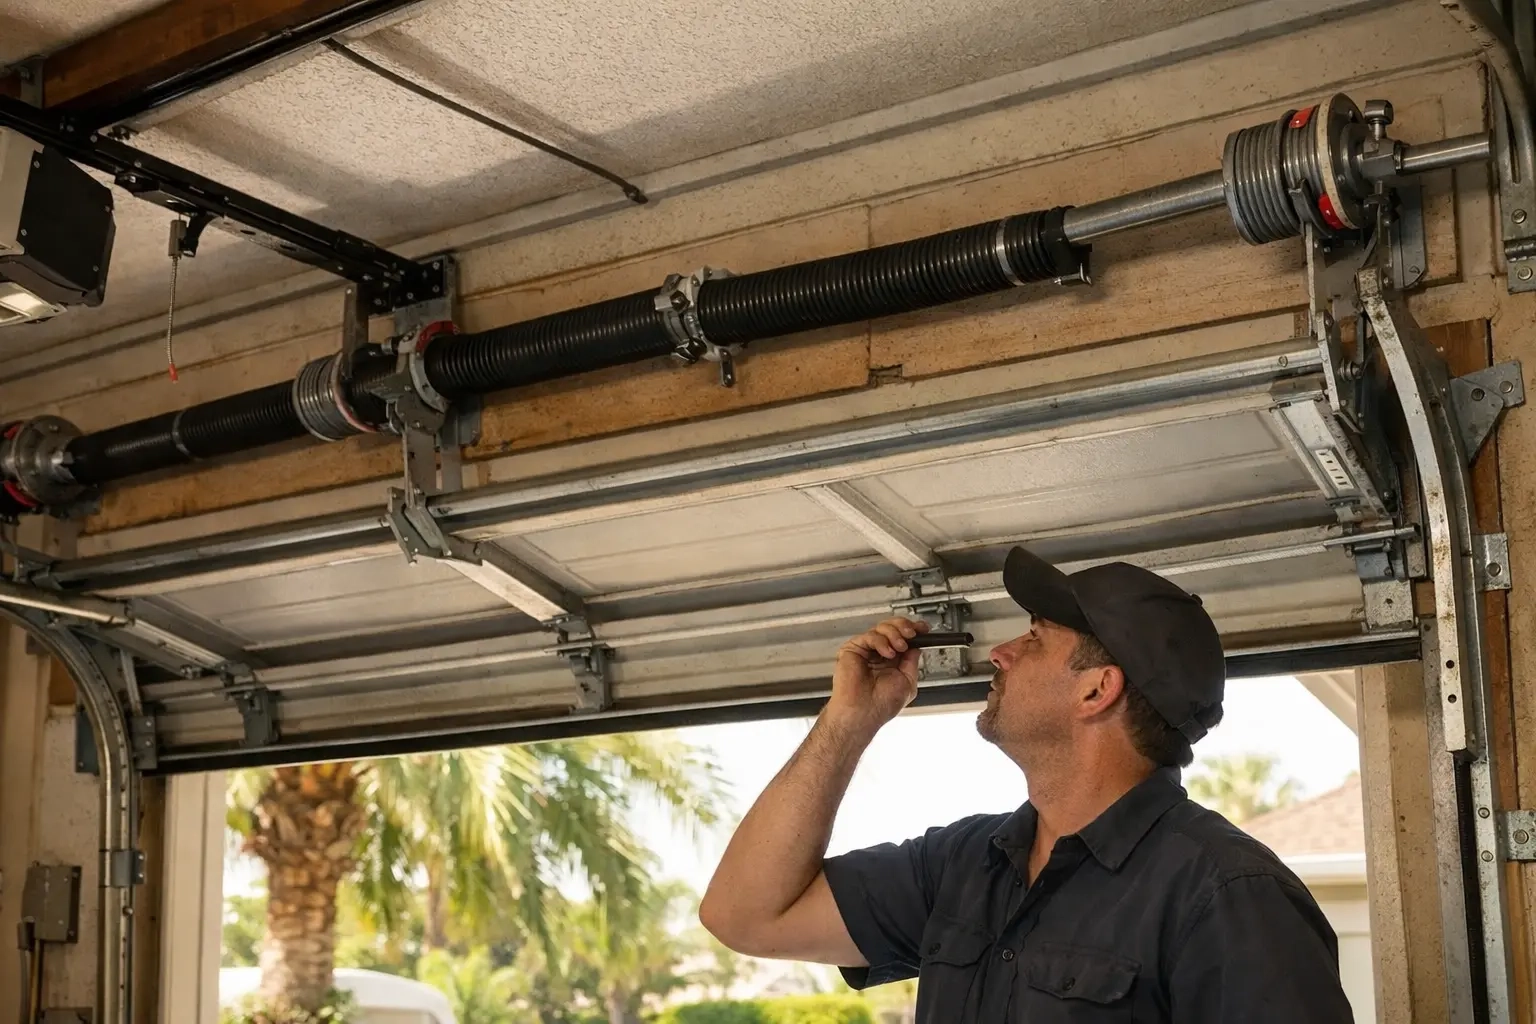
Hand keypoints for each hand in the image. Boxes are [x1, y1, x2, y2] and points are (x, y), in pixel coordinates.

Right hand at [825, 617, 929, 736]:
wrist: (865, 713)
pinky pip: (869, 636)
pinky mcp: (852, 650)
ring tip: (899, 647)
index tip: (923, 628)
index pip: (903, 638)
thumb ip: (912, 662)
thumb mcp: (908, 682)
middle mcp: (879, 654)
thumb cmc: (881, 705)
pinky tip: (887, 653)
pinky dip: (881, 641)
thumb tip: (916, 646)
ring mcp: (866, 651)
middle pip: (892, 627)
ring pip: (881, 628)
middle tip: (911, 634)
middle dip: (904, 627)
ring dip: (894, 634)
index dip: (913, 629)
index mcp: (892, 662)